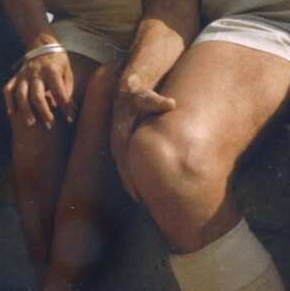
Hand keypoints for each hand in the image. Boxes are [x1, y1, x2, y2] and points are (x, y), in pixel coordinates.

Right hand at [3, 50, 71, 128]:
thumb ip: (68, 90)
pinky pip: (8, 89)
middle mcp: (36, 73)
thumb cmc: (58, 62)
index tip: (69, 119)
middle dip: (44, 112)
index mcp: (52, 71)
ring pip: (21, 95)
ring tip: (31, 124)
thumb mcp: (67, 71)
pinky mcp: (15, 76)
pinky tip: (12, 113)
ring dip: (25, 110)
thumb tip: (72, 110)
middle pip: (37, 96)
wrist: (43, 44)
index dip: (65, 107)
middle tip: (50, 126)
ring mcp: (24, 75)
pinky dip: (9, 102)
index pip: (59, 92)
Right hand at [110, 71, 175, 201]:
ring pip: (124, 166)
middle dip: (131, 185)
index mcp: (121, 133)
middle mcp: (118, 140)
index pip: (124, 159)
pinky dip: (133, 174)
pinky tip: (142, 184)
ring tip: (142, 199)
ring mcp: (121, 141)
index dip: (130, 176)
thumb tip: (171, 103)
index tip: (138, 192)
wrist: (127, 89)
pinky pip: (127, 161)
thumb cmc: (138, 93)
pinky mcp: (125, 142)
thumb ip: (156, 101)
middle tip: (142, 202)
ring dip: (131, 182)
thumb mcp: (145, 96)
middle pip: (123, 167)